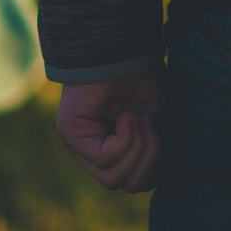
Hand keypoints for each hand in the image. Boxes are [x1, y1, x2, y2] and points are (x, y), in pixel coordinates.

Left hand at [57, 68, 163, 191]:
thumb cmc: (142, 77)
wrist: (125, 46)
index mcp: (112, 150)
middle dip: (149, 158)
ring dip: (137, 147)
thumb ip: (151, 151)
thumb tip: (150, 179)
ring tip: (137, 118)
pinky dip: (125, 138)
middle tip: (149, 124)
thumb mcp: (154, 121)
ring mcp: (77, 144)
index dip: (155, 165)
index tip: (160, 130)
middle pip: (125, 184)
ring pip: (113, 176)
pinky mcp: (70, 132)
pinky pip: (105, 157)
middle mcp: (90, 151)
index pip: (134, 182)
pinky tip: (126, 115)